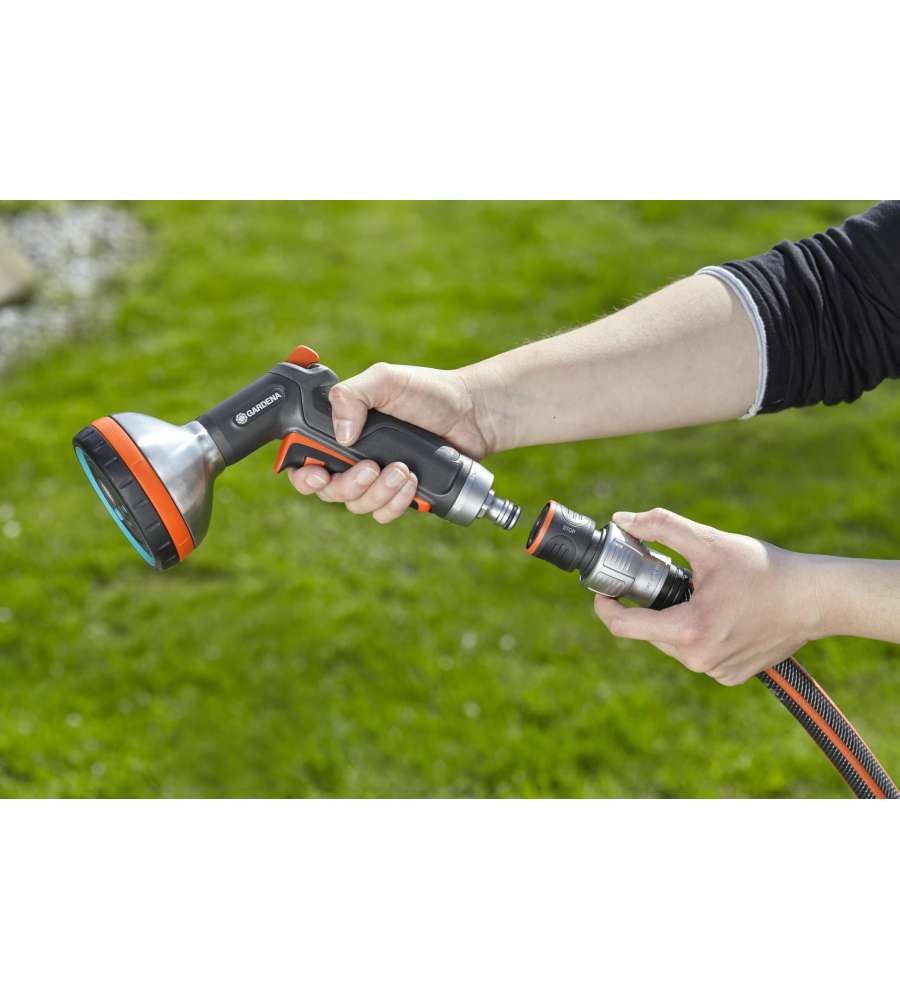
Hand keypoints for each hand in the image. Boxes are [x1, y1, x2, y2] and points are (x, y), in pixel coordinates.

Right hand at [287, 363, 491, 523]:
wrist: (473, 415)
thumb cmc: (429, 392)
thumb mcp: (385, 380)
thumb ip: (352, 395)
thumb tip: (340, 434)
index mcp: (340, 431)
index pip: (304, 461)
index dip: (304, 474)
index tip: (318, 473)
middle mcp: (353, 458)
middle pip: (328, 491)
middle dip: (348, 484)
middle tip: (371, 467)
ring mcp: (377, 480)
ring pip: (357, 505)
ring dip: (378, 492)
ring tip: (403, 470)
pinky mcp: (399, 495)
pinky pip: (383, 514)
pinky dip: (395, 503)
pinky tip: (412, 482)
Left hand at [592, 508, 823, 684]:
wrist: (815, 599)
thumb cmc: (763, 570)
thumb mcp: (709, 542)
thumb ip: (661, 527)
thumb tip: (622, 520)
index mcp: (688, 631)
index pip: (623, 627)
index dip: (606, 606)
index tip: (607, 588)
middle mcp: (699, 660)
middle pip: (650, 631)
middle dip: (653, 605)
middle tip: (675, 580)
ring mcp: (716, 672)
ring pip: (674, 643)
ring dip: (677, 619)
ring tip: (706, 595)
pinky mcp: (731, 676)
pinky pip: (698, 654)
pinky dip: (700, 633)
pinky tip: (724, 614)